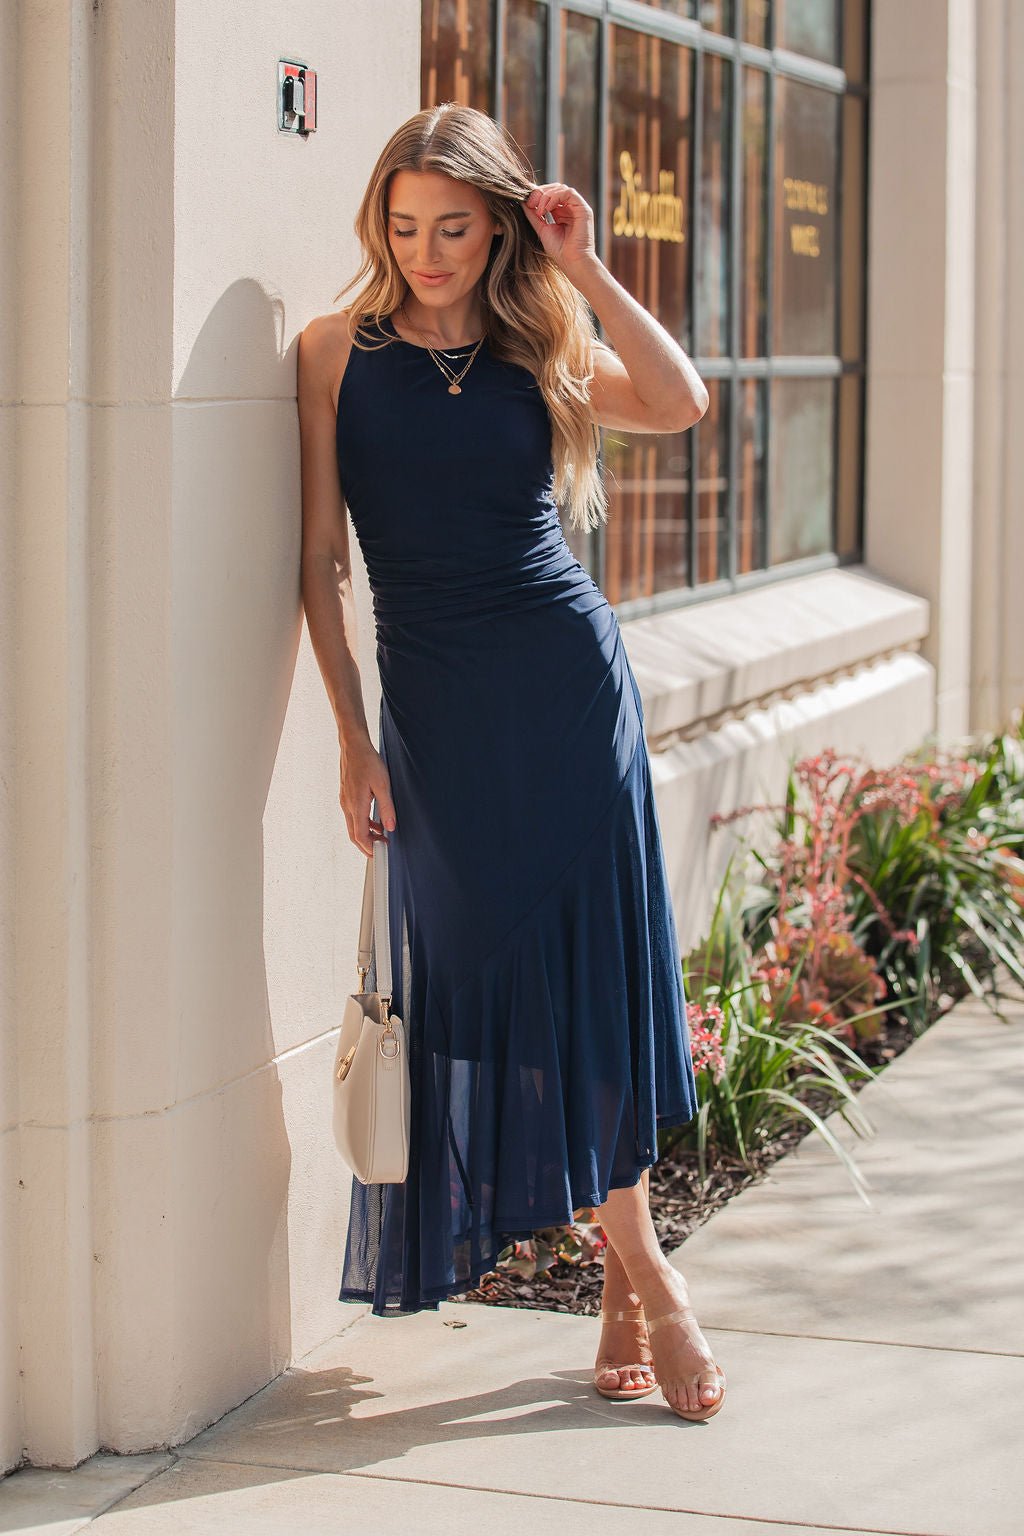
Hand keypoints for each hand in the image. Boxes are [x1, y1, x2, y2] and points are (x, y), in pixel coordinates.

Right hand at [339, 736, 396, 855]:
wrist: (353, 745)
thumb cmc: (367, 761)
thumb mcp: (383, 784)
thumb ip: (387, 808)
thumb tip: (390, 827)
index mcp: (356, 805)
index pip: (360, 836)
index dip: (370, 848)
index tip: (381, 853)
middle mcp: (347, 806)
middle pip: (354, 835)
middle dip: (367, 846)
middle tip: (382, 850)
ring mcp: (345, 801)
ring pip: (353, 826)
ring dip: (366, 834)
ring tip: (382, 837)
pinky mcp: (346, 796)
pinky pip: (354, 816)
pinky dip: (364, 823)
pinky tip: (375, 821)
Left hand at [522, 182, 597, 271]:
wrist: (572, 262)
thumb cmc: (559, 251)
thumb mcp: (542, 229)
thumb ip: (533, 215)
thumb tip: (522, 201)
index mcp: (561, 213)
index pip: (549, 195)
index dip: (537, 195)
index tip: (527, 203)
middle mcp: (570, 208)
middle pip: (554, 188)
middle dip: (540, 192)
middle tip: (531, 203)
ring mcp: (577, 208)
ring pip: (561, 188)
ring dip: (546, 195)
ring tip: (539, 209)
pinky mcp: (583, 209)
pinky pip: (568, 193)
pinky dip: (555, 197)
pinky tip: (547, 208)